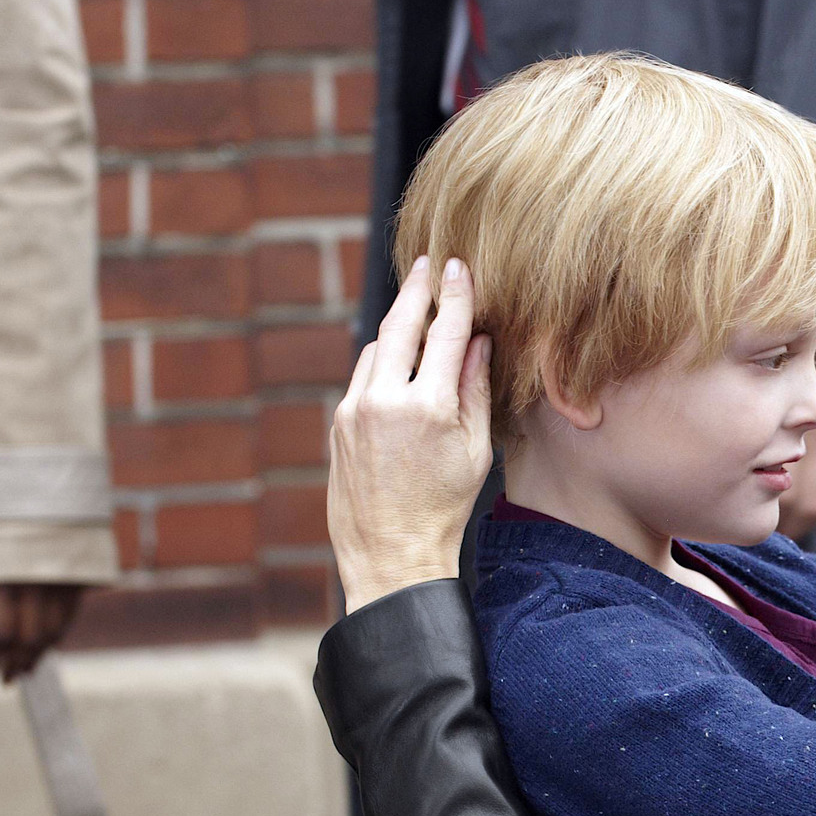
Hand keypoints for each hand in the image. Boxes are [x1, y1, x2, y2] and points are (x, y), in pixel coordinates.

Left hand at [0, 583, 84, 686]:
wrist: (40, 515)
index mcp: (5, 583)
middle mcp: (36, 588)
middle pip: (28, 640)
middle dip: (14, 664)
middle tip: (5, 678)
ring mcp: (59, 587)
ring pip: (50, 634)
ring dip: (35, 657)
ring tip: (23, 670)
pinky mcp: (75, 586)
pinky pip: (65, 621)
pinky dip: (53, 639)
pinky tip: (42, 648)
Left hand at [330, 256, 493, 614]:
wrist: (391, 552)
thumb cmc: (444, 508)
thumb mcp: (475, 450)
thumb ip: (475, 390)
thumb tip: (477, 343)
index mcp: (428, 407)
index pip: (446, 333)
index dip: (455, 295)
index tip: (458, 267)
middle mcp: (385, 400)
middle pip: (400, 323)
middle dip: (416, 289)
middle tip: (428, 263)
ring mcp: (355, 409)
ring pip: (377, 346)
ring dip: (399, 327)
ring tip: (419, 314)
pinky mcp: (339, 421)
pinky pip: (363, 374)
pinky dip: (383, 360)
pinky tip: (399, 362)